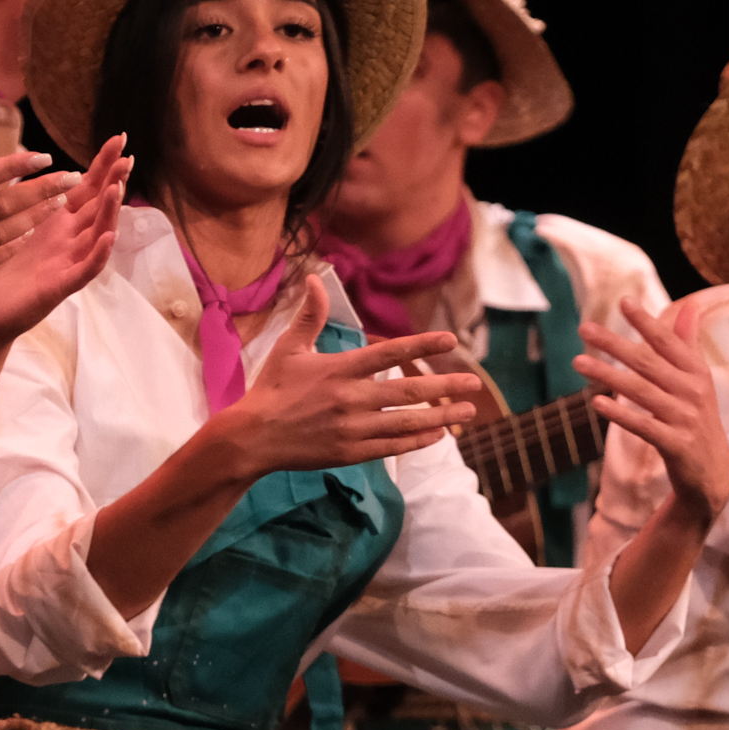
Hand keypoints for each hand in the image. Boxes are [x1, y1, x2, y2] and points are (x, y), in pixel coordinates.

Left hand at [0, 133, 128, 349]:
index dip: (104, 165)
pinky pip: (85, 269)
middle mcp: (66, 238)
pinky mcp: (59, 286)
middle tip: (129, 157)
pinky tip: (108, 237)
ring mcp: (66, 262)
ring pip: (97, 234)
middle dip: (115, 182)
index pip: (85, 186)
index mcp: (53, 218)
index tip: (120, 139)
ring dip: (110, 213)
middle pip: (99, 206)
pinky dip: (98, 254)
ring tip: (117, 189)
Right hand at [210, 285, 483, 477]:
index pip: (389, 354)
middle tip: (475, 384)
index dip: (422, 345)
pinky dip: (417, 440)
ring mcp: (352, 427)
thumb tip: (314, 277)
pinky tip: (438, 434)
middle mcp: (350, 398)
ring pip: (407, 421)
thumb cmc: (272, 388)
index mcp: (339, 369)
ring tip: (468, 412)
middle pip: (408, 392)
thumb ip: (309, 315)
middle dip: (445, 387)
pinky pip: (392, 446)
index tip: (450, 340)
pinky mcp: (350, 452)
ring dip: (441, 416)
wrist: (253, 436)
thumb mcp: (289, 348)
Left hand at [579, 299, 728, 520]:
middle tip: (584, 328)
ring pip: (640, 391)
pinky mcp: (675, 444)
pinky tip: (598, 402)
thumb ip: (688, 343)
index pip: (668, 342)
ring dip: (607, 374)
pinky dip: (620, 414)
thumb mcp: (697, 380)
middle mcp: (692, 392)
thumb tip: (689, 305)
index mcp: (697, 373)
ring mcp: (684, 419)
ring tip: (579, 361)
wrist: (713, 472)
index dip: (646, 322)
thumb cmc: (698, 418)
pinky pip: (642, 425)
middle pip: (647, 362)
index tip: (624, 302)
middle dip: (614, 343)